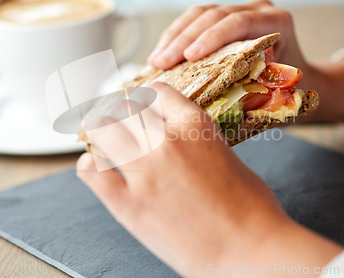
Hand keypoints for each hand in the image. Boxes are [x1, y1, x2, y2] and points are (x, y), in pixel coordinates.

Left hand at [77, 82, 341, 276]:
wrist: (249, 252)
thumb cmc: (251, 209)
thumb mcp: (227, 156)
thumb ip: (197, 141)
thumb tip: (178, 141)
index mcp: (195, 125)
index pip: (156, 91)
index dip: (148, 98)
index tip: (143, 105)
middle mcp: (165, 141)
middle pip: (124, 107)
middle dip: (123, 112)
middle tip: (124, 123)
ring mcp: (143, 172)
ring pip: (102, 131)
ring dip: (104, 133)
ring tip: (109, 142)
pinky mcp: (127, 204)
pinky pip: (91, 172)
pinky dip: (91, 166)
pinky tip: (99, 167)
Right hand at [148, 0, 309, 74]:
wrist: (302, 77)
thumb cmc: (292, 87)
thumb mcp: (281, 89)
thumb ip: (257, 89)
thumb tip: (220, 101)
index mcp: (277, 23)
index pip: (240, 23)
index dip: (211, 38)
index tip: (189, 56)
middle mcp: (258, 10)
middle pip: (215, 15)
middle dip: (183, 39)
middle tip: (162, 62)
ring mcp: (240, 10)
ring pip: (200, 13)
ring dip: (174, 36)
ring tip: (156, 60)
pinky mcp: (225, 17)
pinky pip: (196, 19)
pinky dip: (177, 35)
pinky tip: (162, 52)